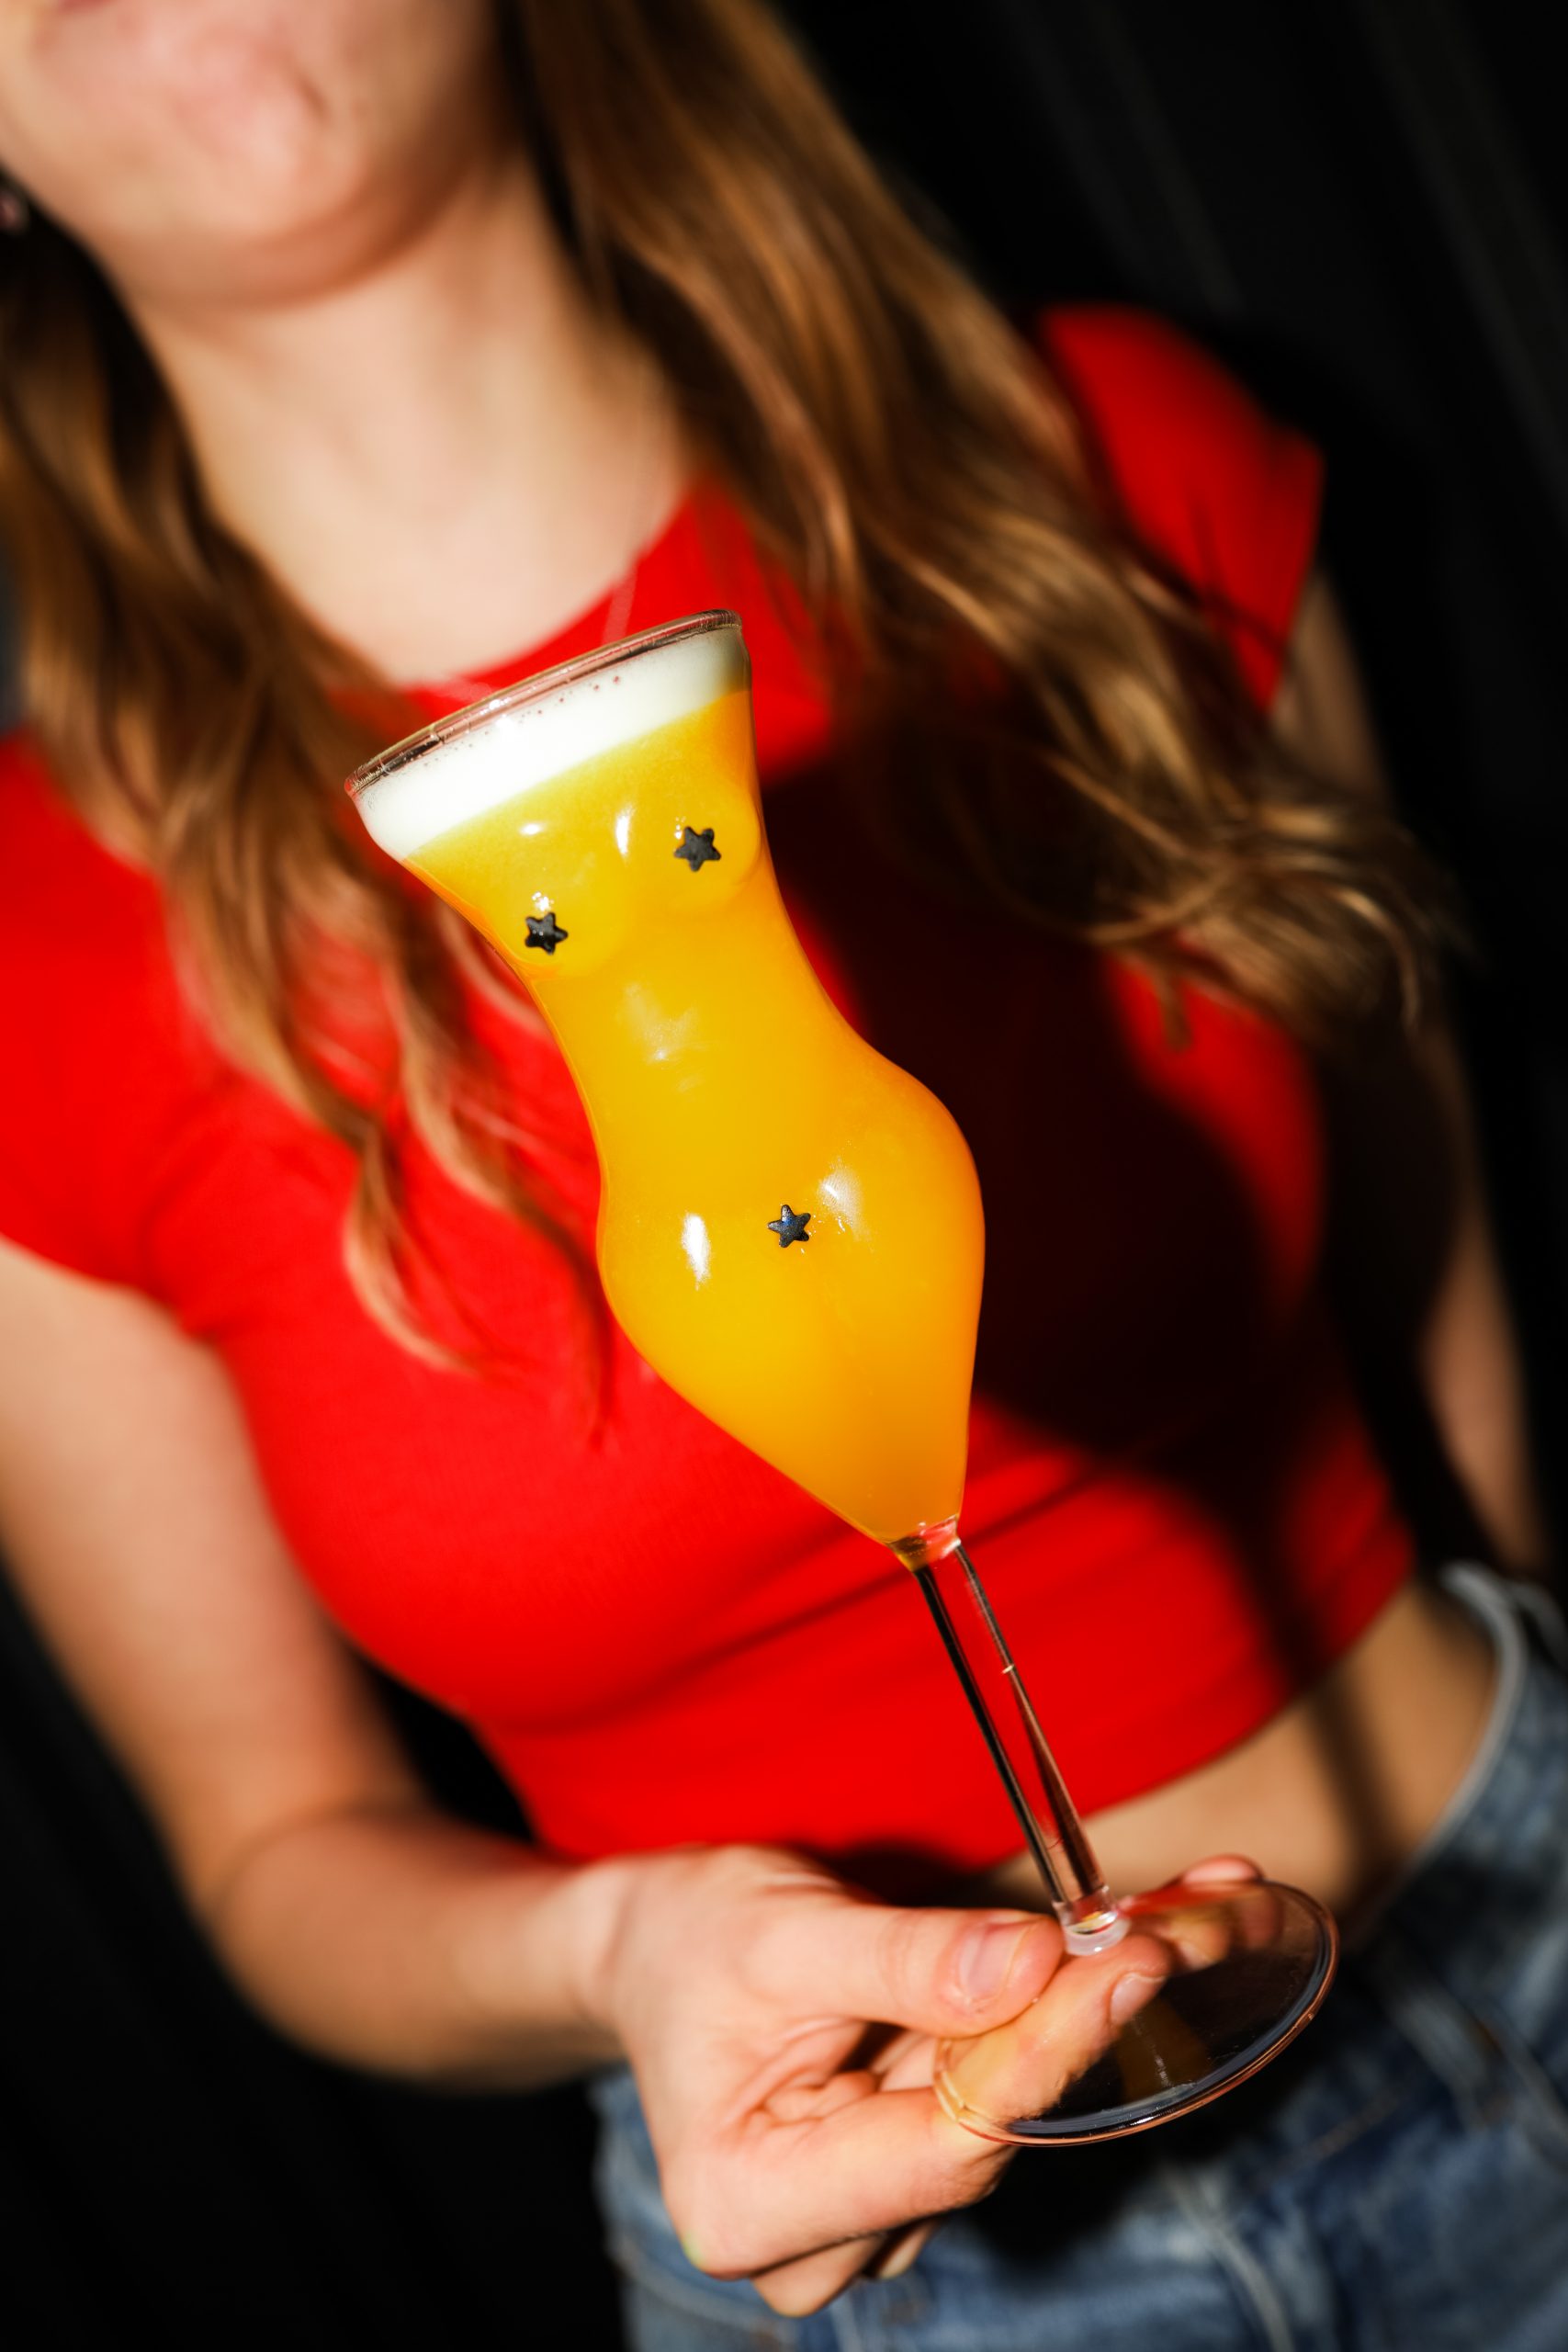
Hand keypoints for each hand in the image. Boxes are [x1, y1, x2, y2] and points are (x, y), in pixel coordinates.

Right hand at [577, 1842, 1180, 2316]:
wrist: (658, 1947)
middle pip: (983, 2142)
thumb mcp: (784, 1930)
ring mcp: (868, 2225)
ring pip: (1004, 2124)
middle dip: (1079, 2029)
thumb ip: (905, 1959)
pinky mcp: (907, 2182)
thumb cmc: (696, 1937)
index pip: (941, 2146)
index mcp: (751, 2204)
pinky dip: (1049, 2029)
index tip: (1131, 1966)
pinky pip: (998, 2107)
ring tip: (1166, 1934)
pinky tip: (1109, 1966)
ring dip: (1080, 2025)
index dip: (1044, 2056)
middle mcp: (813, 2250)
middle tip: (1177, 1935)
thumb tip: (1034, 1966)